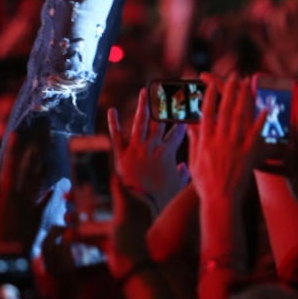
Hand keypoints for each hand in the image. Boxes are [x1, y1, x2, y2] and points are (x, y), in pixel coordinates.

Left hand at [0, 128, 45, 253]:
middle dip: (12, 149)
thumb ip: (43, 204)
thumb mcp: (35, 224)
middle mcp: (7, 195)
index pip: (30, 173)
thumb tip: (53, 190)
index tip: (36, 145)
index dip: (33, 158)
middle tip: (13, 133)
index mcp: (23, 199)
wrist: (0, 260)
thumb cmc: (19, 244)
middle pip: (10, 166)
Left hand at [108, 94, 190, 216]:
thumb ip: (183, 174)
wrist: (142, 208)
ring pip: (141, 121)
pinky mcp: (122, 154)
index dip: (183, 118)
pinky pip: (117, 135)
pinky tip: (112, 110)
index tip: (186, 108)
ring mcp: (137, 148)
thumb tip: (184, 167)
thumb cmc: (161, 199)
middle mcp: (153, 146)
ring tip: (144, 91)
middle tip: (167, 91)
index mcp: (168, 152)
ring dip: (143, 104)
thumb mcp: (178, 185)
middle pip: (160, 120)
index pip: (178, 130)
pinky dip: (114, 122)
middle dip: (165, 104)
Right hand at [187, 73, 264, 206]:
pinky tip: (267, 108)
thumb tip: (190, 126)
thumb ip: (194, 141)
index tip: (211, 84)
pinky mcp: (248, 153)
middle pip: (226, 109)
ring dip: (245, 97)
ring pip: (240, 116)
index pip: (207, 113)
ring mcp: (234, 145)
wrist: (219, 201)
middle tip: (235, 76)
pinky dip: (261, 120)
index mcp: (206, 140)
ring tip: (248, 84)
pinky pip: (256, 133)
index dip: (210, 96)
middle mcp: (220, 139)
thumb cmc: (205, 184)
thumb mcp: (194, 161)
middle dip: (230, 90)